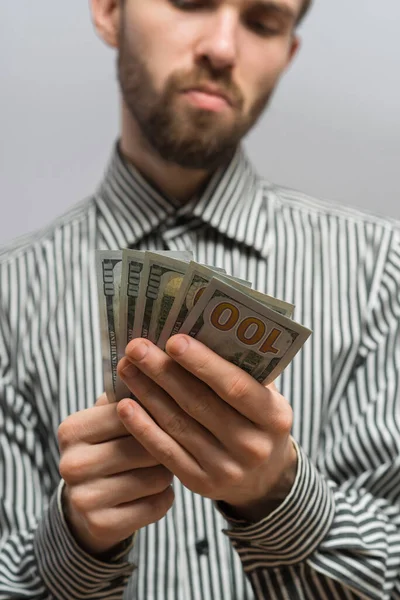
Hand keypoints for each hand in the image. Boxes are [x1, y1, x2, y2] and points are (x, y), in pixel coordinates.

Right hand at [58, 393, 174, 554]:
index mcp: (72, 430)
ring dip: (167, 471)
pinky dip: (165, 497)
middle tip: (171, 444)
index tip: (169, 412)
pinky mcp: (102, 525)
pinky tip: (156, 491)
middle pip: (145, 446)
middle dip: (166, 445)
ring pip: (156, 477)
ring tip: (160, 467)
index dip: (156, 413)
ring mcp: (84, 499)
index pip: (130, 412)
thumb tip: (156, 367)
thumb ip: (129, 396)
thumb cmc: (108, 448)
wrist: (87, 503)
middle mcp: (71, 464)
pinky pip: (157, 505)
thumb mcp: (108, 419)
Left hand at [117, 335, 296, 522]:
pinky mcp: (201, 483)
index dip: (203, 363)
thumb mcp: (264, 396)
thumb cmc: (258, 420)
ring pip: (178, 425)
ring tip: (127, 368)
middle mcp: (253, 446)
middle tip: (137, 347)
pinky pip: (166, 452)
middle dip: (164, 372)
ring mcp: (227, 469)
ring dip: (148, 393)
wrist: (265, 477)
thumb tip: (199, 332)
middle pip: (199, 403)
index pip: (235, 386)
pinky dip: (142, 428)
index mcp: (274, 417)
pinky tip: (125, 406)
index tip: (173, 340)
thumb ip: (241, 370)